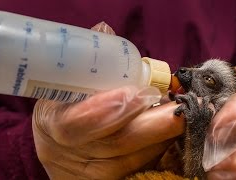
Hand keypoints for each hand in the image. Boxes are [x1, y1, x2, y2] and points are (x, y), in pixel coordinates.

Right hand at [32, 22, 184, 178]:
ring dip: (161, 137)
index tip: (136, 93)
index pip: (74, 124)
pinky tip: (172, 136)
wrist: (61, 149)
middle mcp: (69, 155)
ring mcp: (91, 173)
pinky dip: (159, 151)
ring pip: (133, 159)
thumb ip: (86, 62)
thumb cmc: (64, 110)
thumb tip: (104, 30)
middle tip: (178, 107)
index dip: (104, 111)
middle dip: (151, 126)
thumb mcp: (66, 87)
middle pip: (114, 145)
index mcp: (53, 124)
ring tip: (182, 115)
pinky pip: (140, 168)